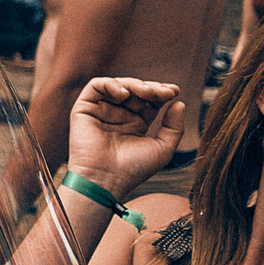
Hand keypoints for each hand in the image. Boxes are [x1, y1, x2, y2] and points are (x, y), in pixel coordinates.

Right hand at [67, 76, 185, 193]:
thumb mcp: (162, 149)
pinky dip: (111, 84)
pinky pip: (95, 86)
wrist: (105, 180)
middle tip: (164, 92)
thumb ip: (174, 127)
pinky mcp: (84, 109)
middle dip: (151, 88)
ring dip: (134, 84)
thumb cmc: (132, 169)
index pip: (149, 101)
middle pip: (136, 91)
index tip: (175, 92)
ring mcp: (101, 111)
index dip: (161, 93)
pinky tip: (124, 93)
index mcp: (135, 124)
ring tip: (147, 92)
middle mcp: (118, 116)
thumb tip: (179, 102)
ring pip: (118, 85)